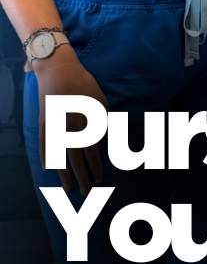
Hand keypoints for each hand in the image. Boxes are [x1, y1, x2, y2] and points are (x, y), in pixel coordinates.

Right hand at [35, 46, 107, 195]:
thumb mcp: (101, 102)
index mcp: (86, 125)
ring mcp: (55, 129)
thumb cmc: (84, 84)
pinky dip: (47, 158)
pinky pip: (45, 146)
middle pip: (76, 161)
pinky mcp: (44, 124)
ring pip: (60, 158)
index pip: (92, 154)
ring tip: (67, 188)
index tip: (99, 182)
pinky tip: (48, 169)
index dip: (96, 169)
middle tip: (85, 194)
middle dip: (82, 178)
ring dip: (64, 174)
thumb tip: (105, 140)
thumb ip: (103, 123)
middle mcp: (70, 131)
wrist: (58, 70)